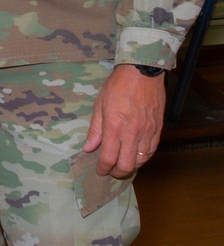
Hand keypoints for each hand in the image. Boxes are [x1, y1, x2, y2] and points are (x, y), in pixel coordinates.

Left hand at [82, 64, 165, 178]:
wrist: (142, 72)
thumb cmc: (118, 85)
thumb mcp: (100, 105)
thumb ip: (95, 129)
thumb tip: (88, 148)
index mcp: (114, 128)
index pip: (108, 158)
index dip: (103, 168)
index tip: (100, 171)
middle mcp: (131, 133)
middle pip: (126, 165)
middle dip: (117, 172)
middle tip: (111, 170)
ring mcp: (147, 132)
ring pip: (140, 161)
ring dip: (130, 166)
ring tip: (123, 164)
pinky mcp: (158, 129)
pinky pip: (152, 151)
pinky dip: (143, 157)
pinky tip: (137, 155)